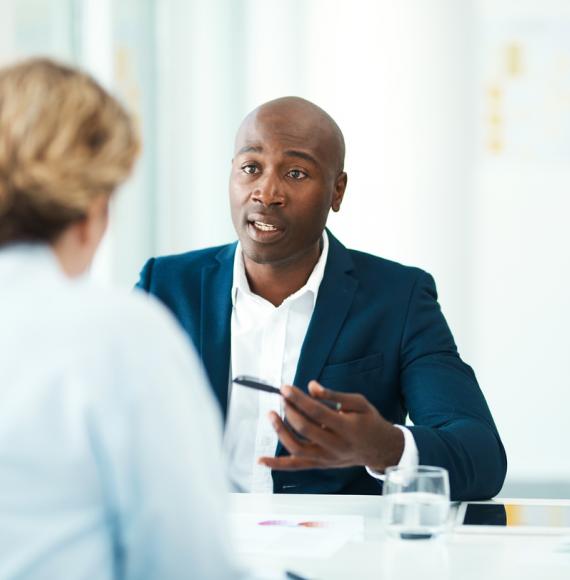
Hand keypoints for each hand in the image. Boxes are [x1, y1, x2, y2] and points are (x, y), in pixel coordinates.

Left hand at [258, 380, 403, 471]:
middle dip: (289, 411)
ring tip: (272, 415)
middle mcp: (335, 446)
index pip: (317, 412)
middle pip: (305, 429)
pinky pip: (296, 466)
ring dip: (280, 431)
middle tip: (282, 397)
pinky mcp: (320, 465)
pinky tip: (261, 460)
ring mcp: (326, 458)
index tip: (285, 388)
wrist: (380, 449)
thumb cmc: (369, 422)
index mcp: (347, 428)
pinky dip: (277, 464)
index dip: (299, 399)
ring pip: (297, 449)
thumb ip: (334, 395)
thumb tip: (311, 386)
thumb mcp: (358, 403)